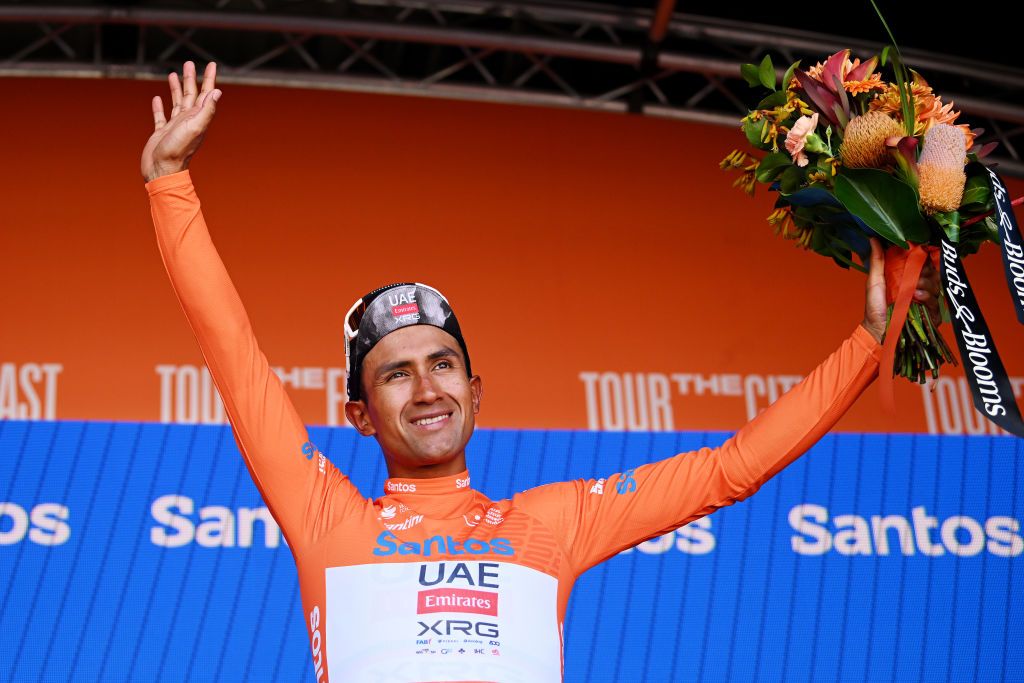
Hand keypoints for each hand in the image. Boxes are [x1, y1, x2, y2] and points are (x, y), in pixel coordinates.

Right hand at [141, 61, 220, 181]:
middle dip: (191, 78)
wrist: (162, 169)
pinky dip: (159, 106)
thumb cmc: (178, 150)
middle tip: (189, 63)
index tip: (212, 64)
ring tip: (173, 74)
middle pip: (191, 94)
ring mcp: (175, 126)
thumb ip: (206, 110)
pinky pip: (161, 116)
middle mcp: (188, 120)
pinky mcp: (161, 132)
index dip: (209, 79)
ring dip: (175, 88)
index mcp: (197, 117)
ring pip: (176, 102)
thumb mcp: (194, 127)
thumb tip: (218, 92)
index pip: (206, 93)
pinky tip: (157, 98)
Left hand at [861, 238, 941, 343]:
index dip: (924, 256)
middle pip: (933, 273)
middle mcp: (921, 288)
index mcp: (909, 278)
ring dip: (925, 283)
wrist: (876, 331)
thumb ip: (877, 261)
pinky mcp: (932, 315)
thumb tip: (874, 238)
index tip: (921, 250)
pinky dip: (926, 297)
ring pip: (936, 286)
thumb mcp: (874, 281)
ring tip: (913, 287)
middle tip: (915, 272)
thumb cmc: (875, 307)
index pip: (924, 263)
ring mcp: (927, 301)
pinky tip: (916, 296)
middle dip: (925, 270)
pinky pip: (935, 302)